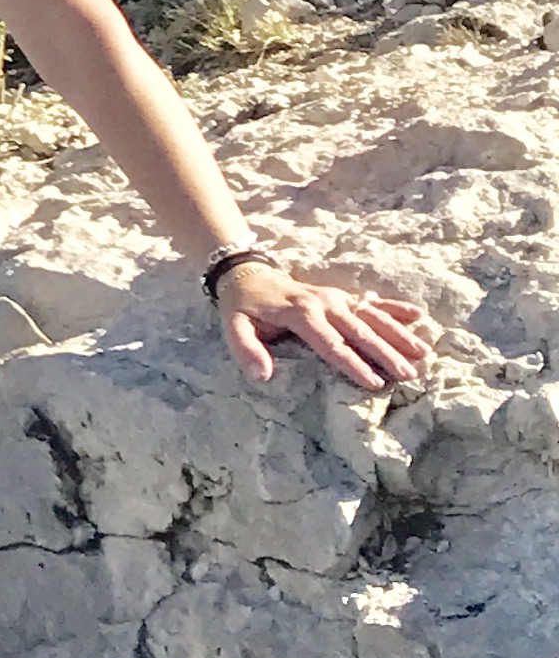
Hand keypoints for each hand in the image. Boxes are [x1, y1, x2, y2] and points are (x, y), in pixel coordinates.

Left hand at [215, 259, 437, 395]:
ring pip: (372, 316)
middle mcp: (324, 303)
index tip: (374, 382)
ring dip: (398, 334)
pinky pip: (372, 302)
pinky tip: (419, 315)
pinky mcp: (342, 295)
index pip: (331, 343)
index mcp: (301, 313)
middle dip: (385, 353)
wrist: (248, 275)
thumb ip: (246, 350)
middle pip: (359, 330)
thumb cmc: (244, 308)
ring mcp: (336, 297)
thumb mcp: (234, 327)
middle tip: (408, 375)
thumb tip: (262, 375)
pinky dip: (396, 307)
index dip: (353, 364)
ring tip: (423, 353)